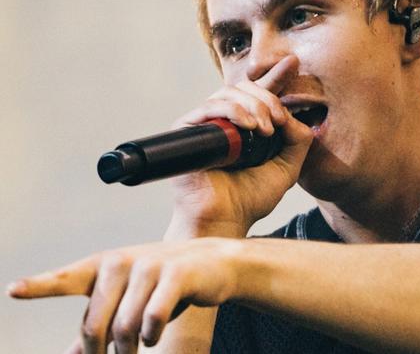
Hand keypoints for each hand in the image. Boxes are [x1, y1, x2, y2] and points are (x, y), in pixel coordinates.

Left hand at [7, 238, 242, 353]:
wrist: (213, 263)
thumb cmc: (162, 284)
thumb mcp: (128, 300)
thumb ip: (99, 323)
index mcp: (103, 266)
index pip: (67, 279)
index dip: (40, 286)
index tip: (13, 290)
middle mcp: (122, 262)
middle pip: (94, 325)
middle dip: (100, 352)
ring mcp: (149, 266)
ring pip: (124, 328)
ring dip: (131, 348)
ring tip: (140, 345)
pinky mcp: (175, 274)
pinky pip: (152, 319)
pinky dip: (152, 335)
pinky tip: (155, 333)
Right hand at [167, 55, 312, 238]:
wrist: (225, 219)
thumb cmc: (251, 198)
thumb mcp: (287, 166)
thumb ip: (297, 140)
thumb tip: (295, 116)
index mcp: (245, 127)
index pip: (259, 94)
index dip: (275, 76)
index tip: (292, 63)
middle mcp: (224, 122)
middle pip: (245, 89)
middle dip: (268, 99)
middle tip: (279, 121)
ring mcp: (206, 124)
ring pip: (230, 93)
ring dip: (254, 106)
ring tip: (267, 130)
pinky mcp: (188, 130)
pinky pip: (210, 107)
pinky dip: (233, 111)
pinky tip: (251, 127)